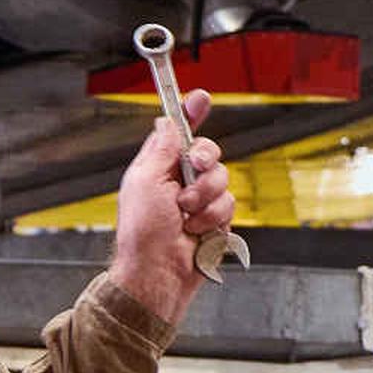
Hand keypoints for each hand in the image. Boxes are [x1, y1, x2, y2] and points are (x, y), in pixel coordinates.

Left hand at [109, 85, 235, 321]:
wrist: (159, 273)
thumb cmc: (142, 234)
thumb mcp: (144, 182)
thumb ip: (160, 150)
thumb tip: (167, 122)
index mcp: (158, 166)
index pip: (178, 131)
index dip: (191, 113)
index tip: (201, 99)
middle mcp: (179, 180)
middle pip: (209, 151)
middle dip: (205, 160)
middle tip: (193, 169)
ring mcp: (199, 200)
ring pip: (222, 179)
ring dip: (205, 198)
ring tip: (186, 216)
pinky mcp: (215, 219)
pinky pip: (229, 204)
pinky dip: (213, 218)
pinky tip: (197, 231)